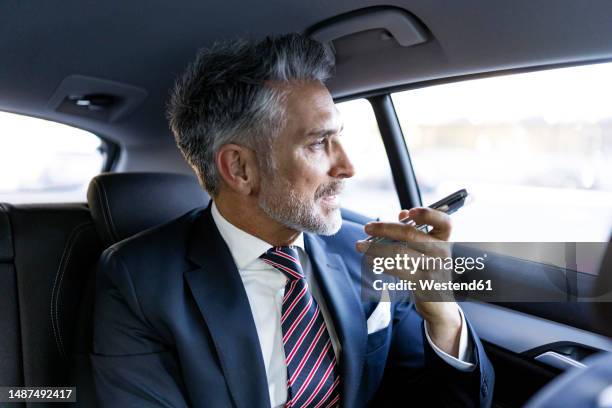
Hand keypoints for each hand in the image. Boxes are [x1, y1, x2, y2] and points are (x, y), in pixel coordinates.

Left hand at [356, 207, 461, 355]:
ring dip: (376, 247)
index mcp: (444, 239)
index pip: (444, 222)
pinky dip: (380, 263)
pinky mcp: (422, 283)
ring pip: (399, 252)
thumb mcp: (429, 248)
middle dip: (385, 229)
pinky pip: (397, 269)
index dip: (428, 215)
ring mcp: (433, 268)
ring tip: (360, 245)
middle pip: (411, 234)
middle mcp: (442, 252)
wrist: (439, 300)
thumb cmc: (429, 267)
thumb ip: (416, 230)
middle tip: (367, 227)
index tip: (409, 211)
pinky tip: (369, 259)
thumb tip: (402, 215)